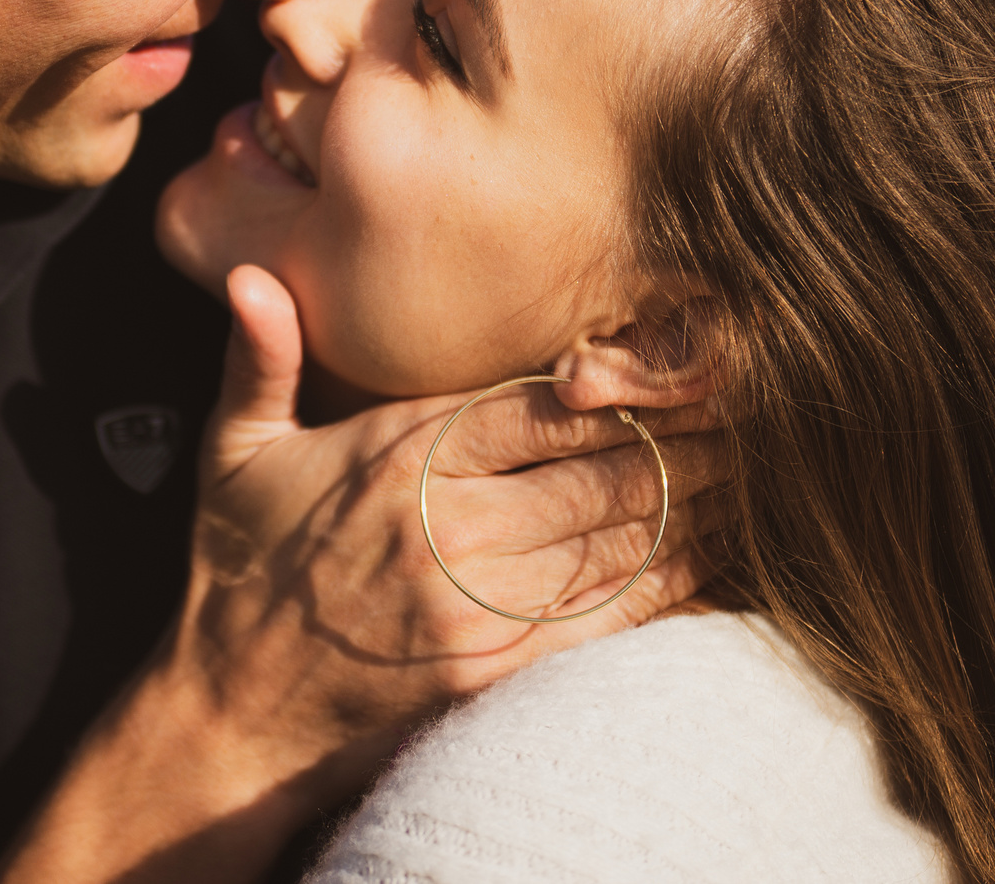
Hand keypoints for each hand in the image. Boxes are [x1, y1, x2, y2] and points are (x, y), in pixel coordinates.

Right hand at [0, 265, 719, 882]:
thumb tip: (256, 276)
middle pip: (601, 466)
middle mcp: (449, 525)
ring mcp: (479, 602)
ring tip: (765, 464)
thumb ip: (257, 358)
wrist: (230, 717)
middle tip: (762, 400)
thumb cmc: (238, 574)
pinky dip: (674, 584)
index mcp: (399, 457)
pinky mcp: (498, 668)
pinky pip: (608, 617)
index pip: (540, 404)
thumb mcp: (234, 453)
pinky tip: (724, 557)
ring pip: (619, 536)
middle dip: (689, 432)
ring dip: (700, 500)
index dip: (625, 378)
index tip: (689, 349)